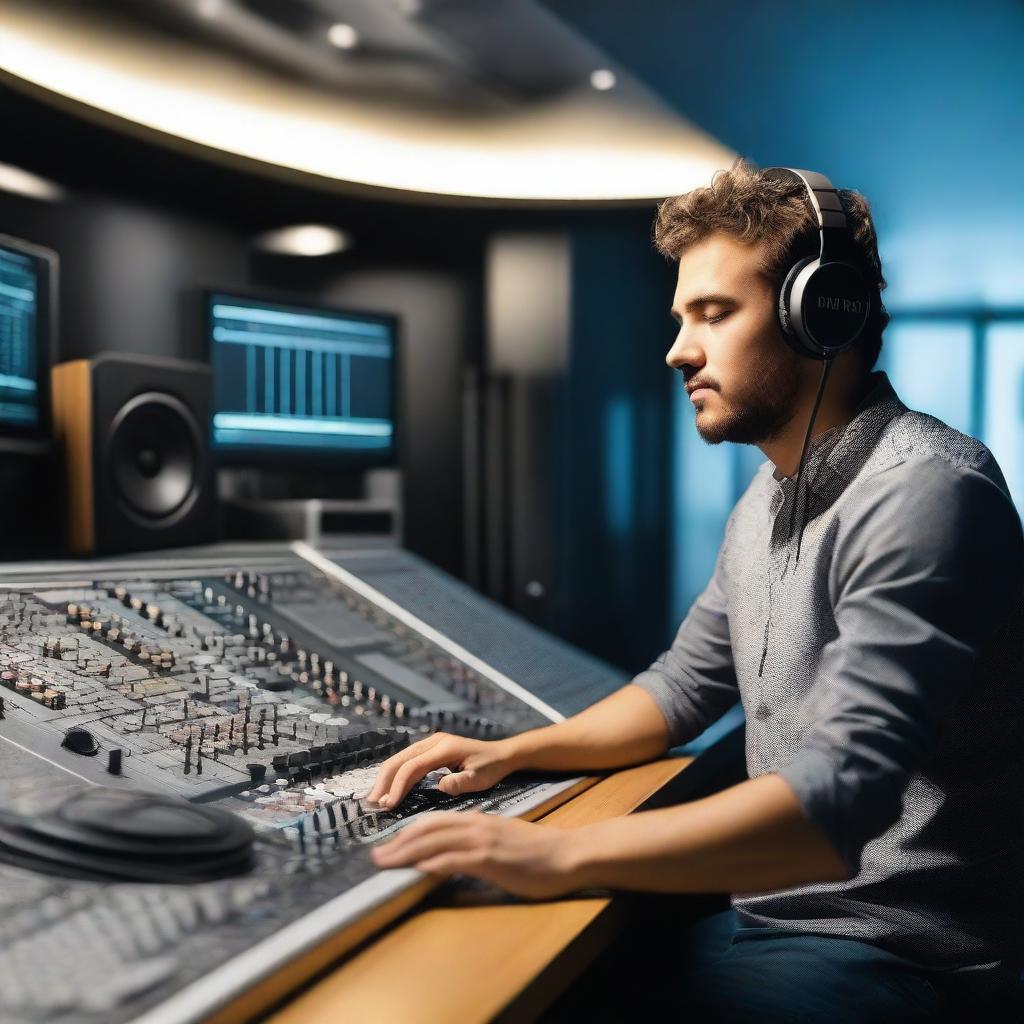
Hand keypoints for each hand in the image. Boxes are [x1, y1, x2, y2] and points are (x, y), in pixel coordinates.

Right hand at [365, 732, 518, 808]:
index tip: (389, 806)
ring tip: (374, 799)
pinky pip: (406, 761)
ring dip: (385, 778)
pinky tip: (387, 789)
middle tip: (372, 804)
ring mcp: (429, 744)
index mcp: (444, 748)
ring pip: (399, 759)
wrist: (501, 754)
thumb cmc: (491, 767)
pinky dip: (394, 775)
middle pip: (400, 760)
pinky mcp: (429, 750)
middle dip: (384, 781)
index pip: (413, 766)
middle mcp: (433, 742)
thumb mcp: (480, 778)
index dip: (398, 786)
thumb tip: (440, 786)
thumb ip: (461, 782)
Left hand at [370, 812, 585, 899]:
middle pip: (427, 830)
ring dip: (406, 853)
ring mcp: (483, 842)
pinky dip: (434, 862)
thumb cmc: (537, 852)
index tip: (388, 845)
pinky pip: (456, 859)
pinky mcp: (491, 859)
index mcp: (476, 820)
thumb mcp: (501, 840)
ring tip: (386, 863)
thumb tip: (454, 853)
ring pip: (435, 842)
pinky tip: (418, 868)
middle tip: (375, 856)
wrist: (566, 854)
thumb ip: (477, 842)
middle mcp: (475, 826)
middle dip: (398, 843)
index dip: (407, 833)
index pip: (433, 822)